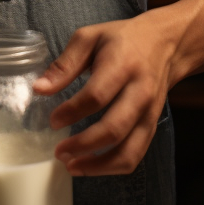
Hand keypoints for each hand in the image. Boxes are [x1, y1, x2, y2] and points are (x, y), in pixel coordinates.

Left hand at [33, 13, 177, 176]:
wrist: (164, 43)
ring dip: (99, 165)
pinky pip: (136, 155)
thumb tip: (39, 89)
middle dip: (84, 145)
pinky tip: (91, 165)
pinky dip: (113, 167)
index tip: (52, 121)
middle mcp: (140, 92)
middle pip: (114, 128)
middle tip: (59, 152)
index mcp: (123, 65)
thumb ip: (64, 64)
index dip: (72, 112)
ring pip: (129, 151)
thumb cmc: (121, 39)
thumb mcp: (89, 38)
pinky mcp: (152, 125)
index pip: (97, 96)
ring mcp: (150, 112)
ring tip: (72, 166)